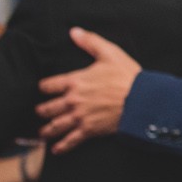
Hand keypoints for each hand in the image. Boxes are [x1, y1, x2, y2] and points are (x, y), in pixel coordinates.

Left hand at [35, 28, 142, 154]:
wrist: (141, 99)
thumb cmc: (127, 76)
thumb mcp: (110, 53)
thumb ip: (90, 42)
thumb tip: (74, 32)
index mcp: (75, 81)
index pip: (49, 85)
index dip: (45, 86)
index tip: (43, 88)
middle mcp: (73, 100)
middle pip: (48, 107)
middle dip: (42, 110)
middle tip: (40, 111)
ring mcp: (80, 117)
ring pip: (56, 125)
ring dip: (47, 129)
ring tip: (43, 132)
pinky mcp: (89, 130)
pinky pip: (71, 140)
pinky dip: (62, 146)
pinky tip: (56, 149)